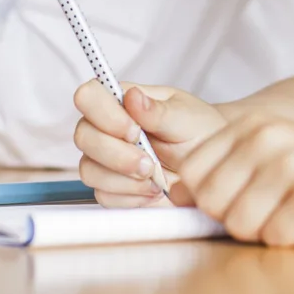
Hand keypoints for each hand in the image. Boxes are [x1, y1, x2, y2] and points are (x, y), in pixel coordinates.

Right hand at [73, 81, 225, 205]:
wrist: (211, 169)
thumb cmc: (200, 134)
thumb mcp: (186, 118)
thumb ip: (158, 111)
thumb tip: (132, 96)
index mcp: (123, 102)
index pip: (89, 96)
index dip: (103, 114)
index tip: (134, 130)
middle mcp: (107, 128)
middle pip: (82, 136)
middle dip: (116, 154)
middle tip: (149, 162)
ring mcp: (106, 159)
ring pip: (89, 170)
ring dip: (124, 178)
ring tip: (155, 178)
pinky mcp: (112, 187)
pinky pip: (104, 195)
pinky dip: (130, 196)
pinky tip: (152, 190)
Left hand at [177, 113, 293, 247]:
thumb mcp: (276, 159)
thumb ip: (228, 171)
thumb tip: (175, 194)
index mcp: (254, 125)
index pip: (192, 171)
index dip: (206, 198)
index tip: (237, 201)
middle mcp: (268, 138)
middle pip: (210, 201)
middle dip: (234, 218)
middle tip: (272, 211)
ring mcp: (290, 165)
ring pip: (238, 224)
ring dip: (264, 231)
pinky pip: (274, 238)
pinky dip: (291, 239)